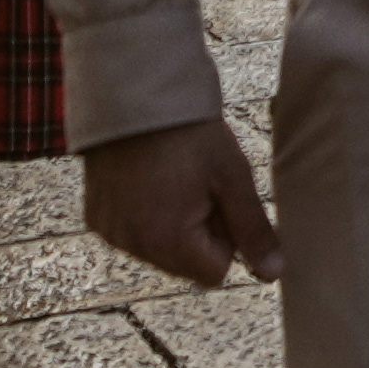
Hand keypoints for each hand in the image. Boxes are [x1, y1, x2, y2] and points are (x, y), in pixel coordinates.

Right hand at [83, 116, 282, 285]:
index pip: (215, 272)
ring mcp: (109, 232)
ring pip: (157, 249)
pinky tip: (148, 179)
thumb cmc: (191, 134)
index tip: (220, 199)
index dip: (227, 238)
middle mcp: (132, 246)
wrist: (136, 94)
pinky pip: (130, 232)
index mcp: (168, 242)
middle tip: (198, 185)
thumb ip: (253, 230)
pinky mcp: (95, 216)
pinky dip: (143, 215)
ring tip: (172, 178)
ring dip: (171, 226)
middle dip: (198, 234)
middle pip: (184, 264)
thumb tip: (274, 273)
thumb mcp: (232, 177)